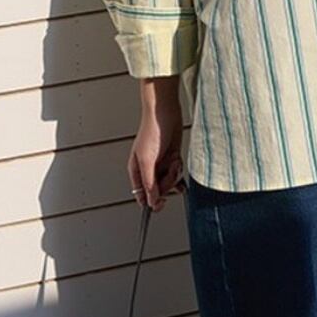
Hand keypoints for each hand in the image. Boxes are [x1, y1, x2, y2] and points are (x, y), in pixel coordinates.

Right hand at [129, 78, 184, 210]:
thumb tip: (150, 202)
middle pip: (159, 190)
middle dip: (167, 183)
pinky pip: (177, 174)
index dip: (152, 201)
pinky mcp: (172, 159)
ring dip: (174, 174)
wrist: (165, 114)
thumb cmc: (151, 132)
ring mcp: (160, 165)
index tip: (161, 202)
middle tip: (169, 172)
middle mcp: (148, 169)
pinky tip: (177, 163)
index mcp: (137, 171)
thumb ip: (148, 183)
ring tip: (173, 162)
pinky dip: (179, 170)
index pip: (142, 194)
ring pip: (170, 182)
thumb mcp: (147, 161)